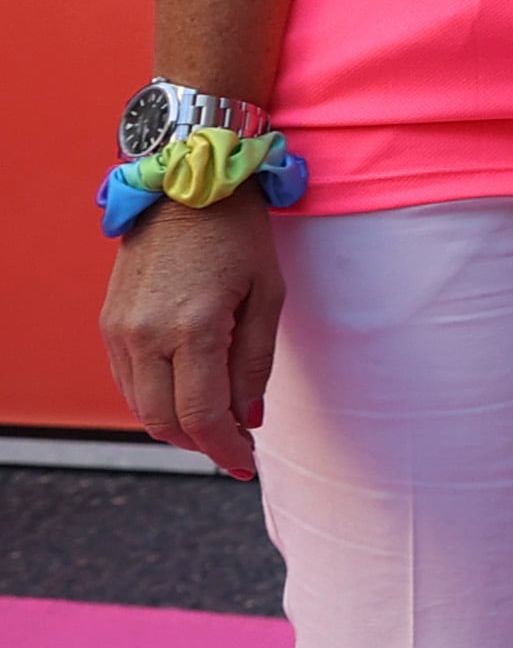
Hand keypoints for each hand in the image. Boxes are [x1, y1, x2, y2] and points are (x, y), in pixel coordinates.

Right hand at [102, 192, 280, 478]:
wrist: (186, 182)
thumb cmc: (238, 231)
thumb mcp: (269, 293)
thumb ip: (257, 362)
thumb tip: (251, 418)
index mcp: (193, 328)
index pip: (203, 416)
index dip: (226, 449)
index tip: (244, 464)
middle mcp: (146, 336)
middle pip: (165, 422)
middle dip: (202, 445)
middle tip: (235, 450)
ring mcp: (120, 331)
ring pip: (141, 407)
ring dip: (176, 428)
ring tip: (217, 427)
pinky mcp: (109, 324)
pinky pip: (127, 382)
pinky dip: (154, 401)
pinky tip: (186, 398)